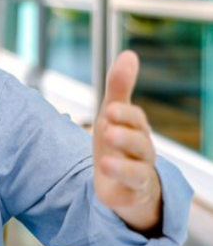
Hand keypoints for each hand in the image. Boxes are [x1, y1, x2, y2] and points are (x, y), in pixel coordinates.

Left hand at [93, 50, 161, 233]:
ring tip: (104, 159)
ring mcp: (140, 172)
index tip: (110, 109)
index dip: (124, 114)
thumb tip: (129, 53)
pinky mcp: (132, 192)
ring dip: (121, 163)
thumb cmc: (119, 142)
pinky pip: (132, 187)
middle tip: (107, 128)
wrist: (126, 183)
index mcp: (136, 128)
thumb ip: (120, 87)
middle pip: (139, 142)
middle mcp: (142, 150)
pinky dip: (120, 180)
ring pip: (138, 168)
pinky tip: (106, 172)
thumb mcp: (113, 114)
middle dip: (125, 135)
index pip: (134, 118)